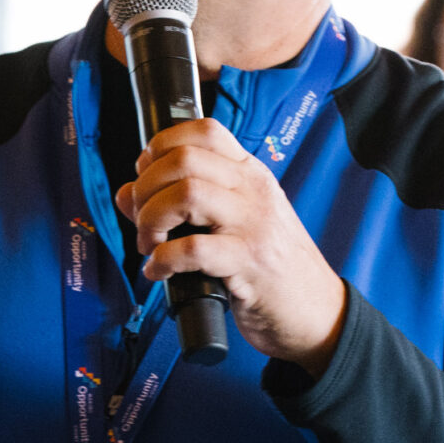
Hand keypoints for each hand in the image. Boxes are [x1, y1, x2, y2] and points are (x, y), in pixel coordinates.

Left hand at [116, 117, 348, 372]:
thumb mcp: (232, 225)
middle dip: (146, 188)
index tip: (147, 176)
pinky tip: (159, 272)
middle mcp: (254, 191)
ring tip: (150, 244)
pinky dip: (162, 261)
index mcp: (250, 174)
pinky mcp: (249, 263)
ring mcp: (254, 225)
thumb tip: (125, 194)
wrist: (318, 312)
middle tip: (144, 220)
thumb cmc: (271, 268)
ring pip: (185, 194)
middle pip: (183, 159)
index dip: (161, 146)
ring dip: (151, 220)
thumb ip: (180, 206)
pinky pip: (192, 249)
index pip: (204, 130)